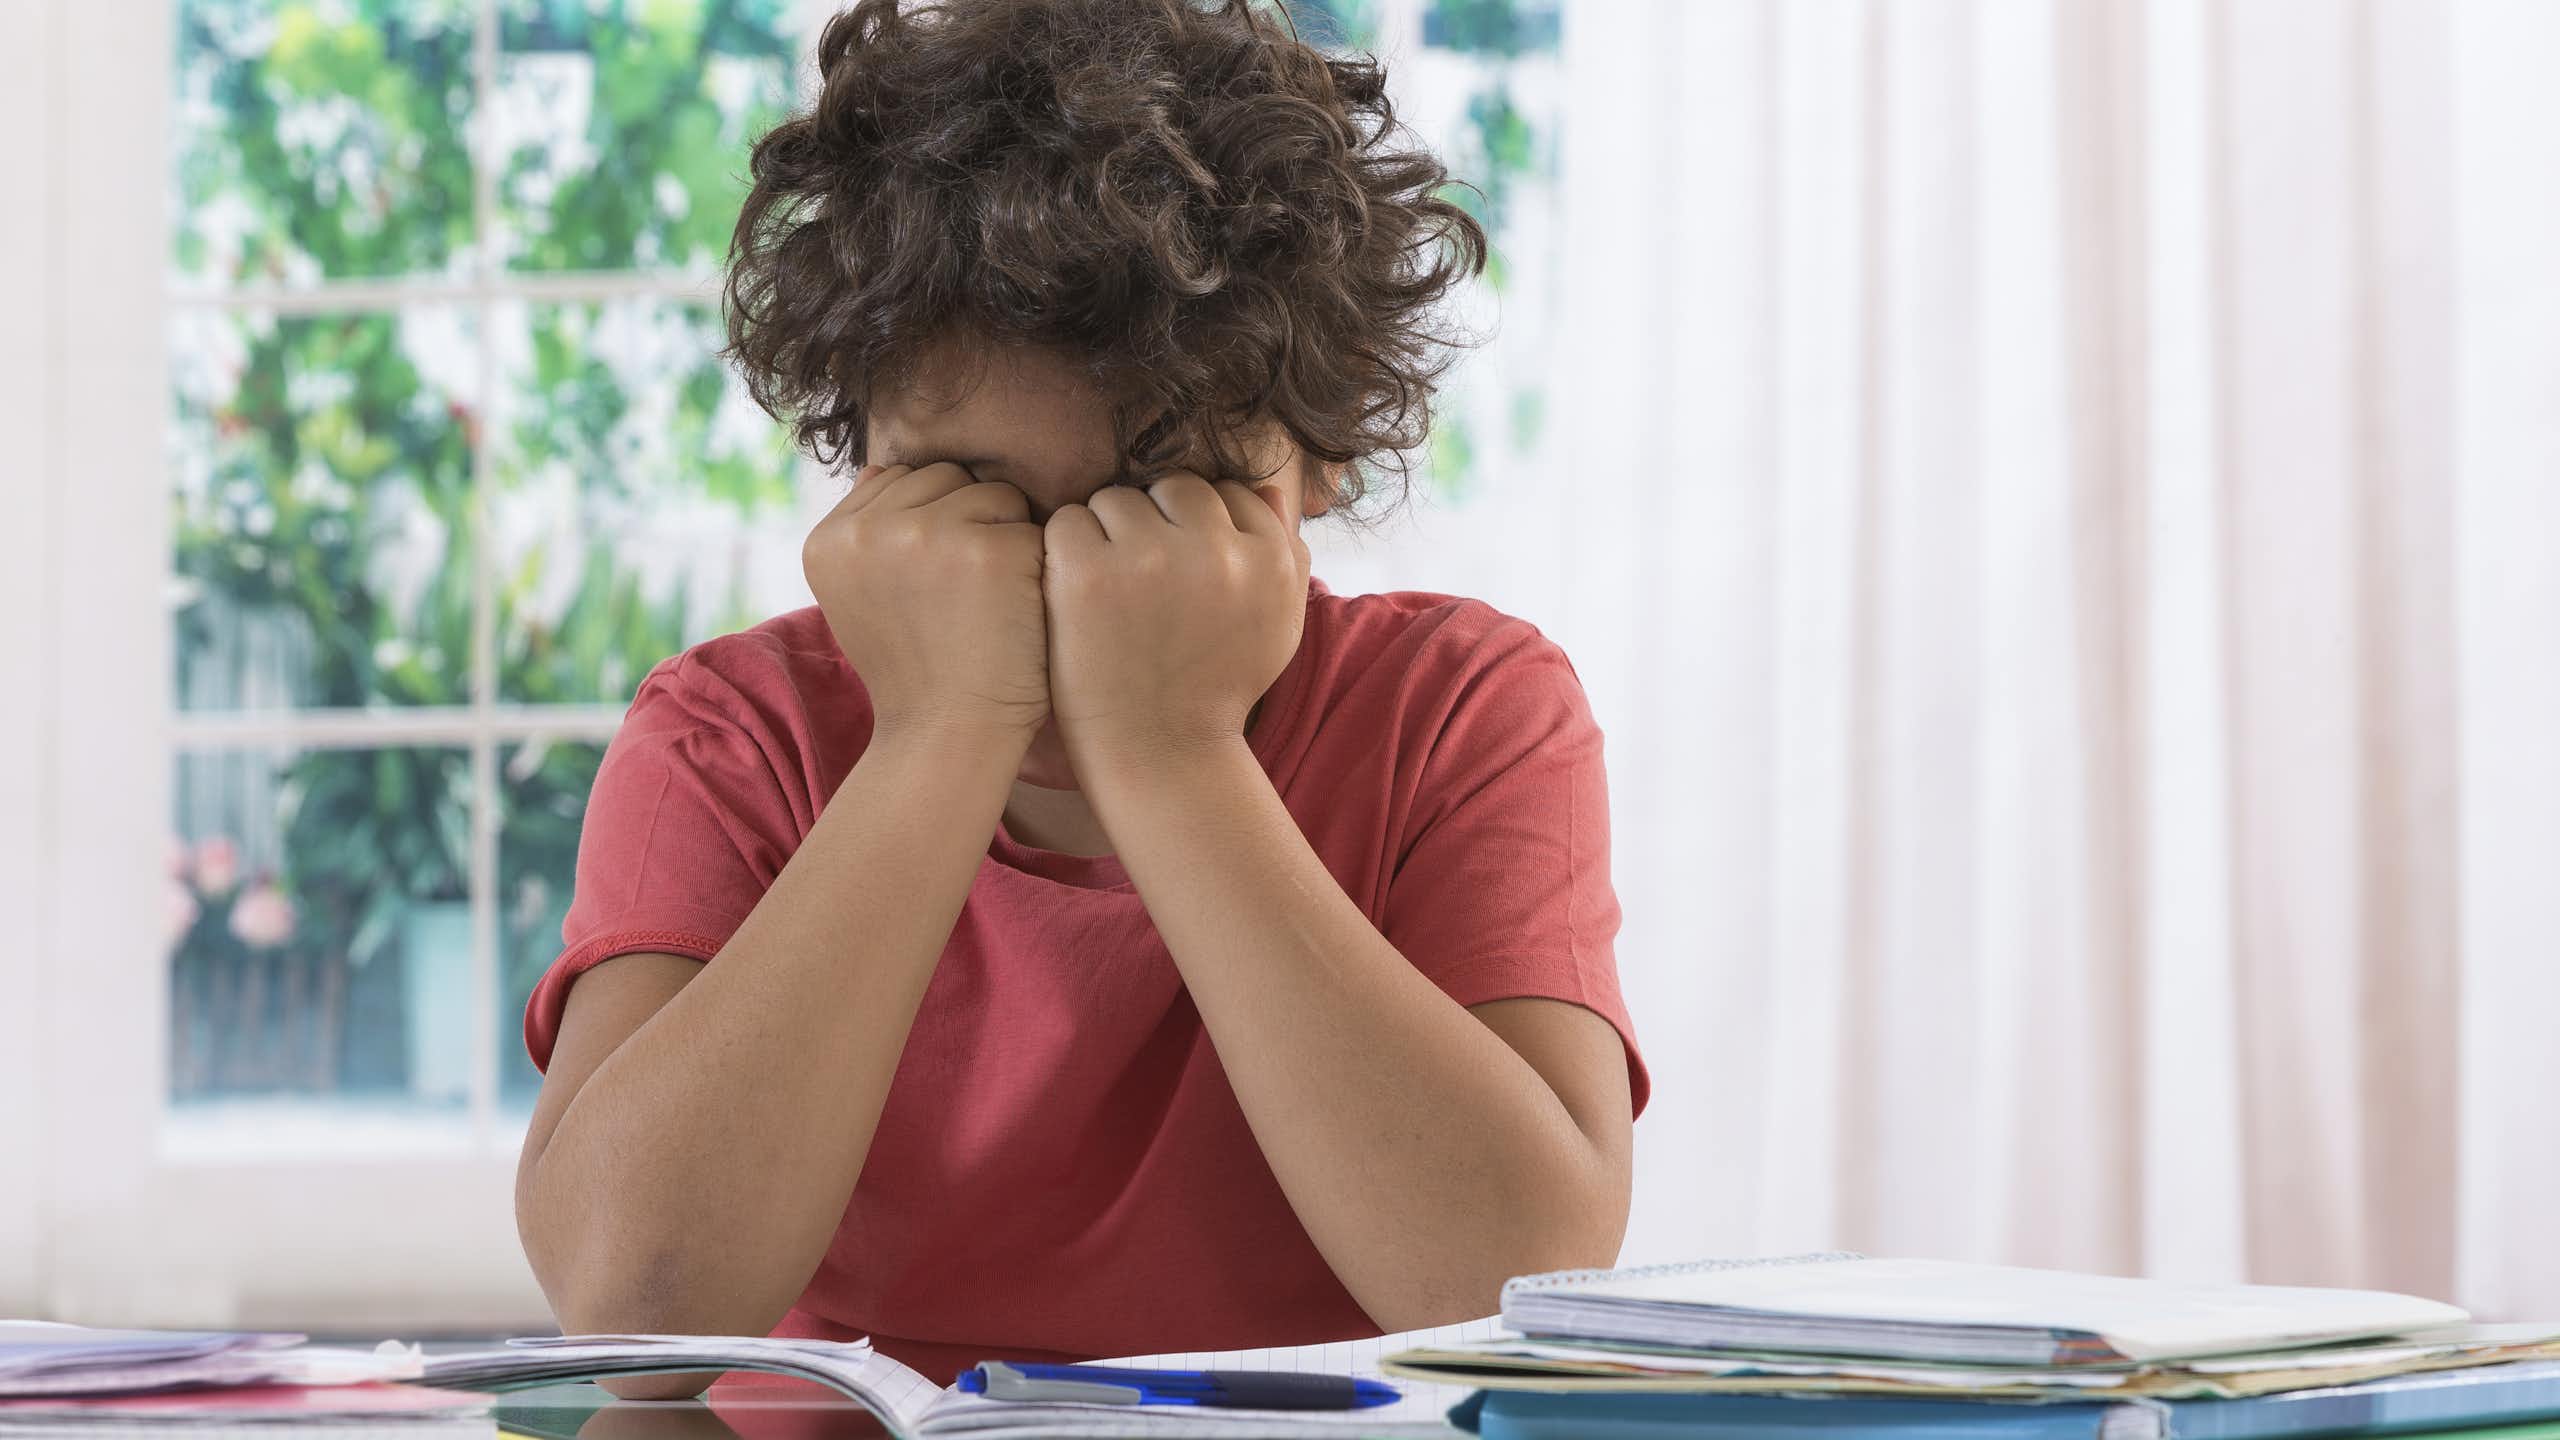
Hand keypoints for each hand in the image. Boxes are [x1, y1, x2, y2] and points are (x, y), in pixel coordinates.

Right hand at [803, 462, 1048, 748]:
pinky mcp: (987, 550)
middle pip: (948, 476)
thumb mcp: (863, 599)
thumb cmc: (918, 671)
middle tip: (969, 595)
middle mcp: (868, 530)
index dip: (935, 523)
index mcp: (829, 539)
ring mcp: (926, 535)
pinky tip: (1020, 614)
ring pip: (995, 495)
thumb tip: (883, 468)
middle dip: (971, 521)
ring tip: (992, 603)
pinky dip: (1038, 568)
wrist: (948, 737)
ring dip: (1007, 539)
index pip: (902, 479)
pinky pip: (1033, 528)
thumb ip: (868, 532)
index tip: (939, 583)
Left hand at [1040, 471, 1311, 773]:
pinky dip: (1064, 554)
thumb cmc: (1215, 689)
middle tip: (1140, 582)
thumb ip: (1284, 553)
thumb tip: (1264, 486)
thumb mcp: (1277, 625)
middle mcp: (1217, 551)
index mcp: (1270, 559)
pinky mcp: (1088, 573)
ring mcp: (1150, 558)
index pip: (1227, 494)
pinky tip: (1075, 598)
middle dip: (1154, 524)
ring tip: (1109, 594)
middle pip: (1172, 488)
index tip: (1181, 573)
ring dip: (1106, 536)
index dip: (1197, 529)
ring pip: (1117, 499)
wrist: (1161, 755)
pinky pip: (1068, 522)